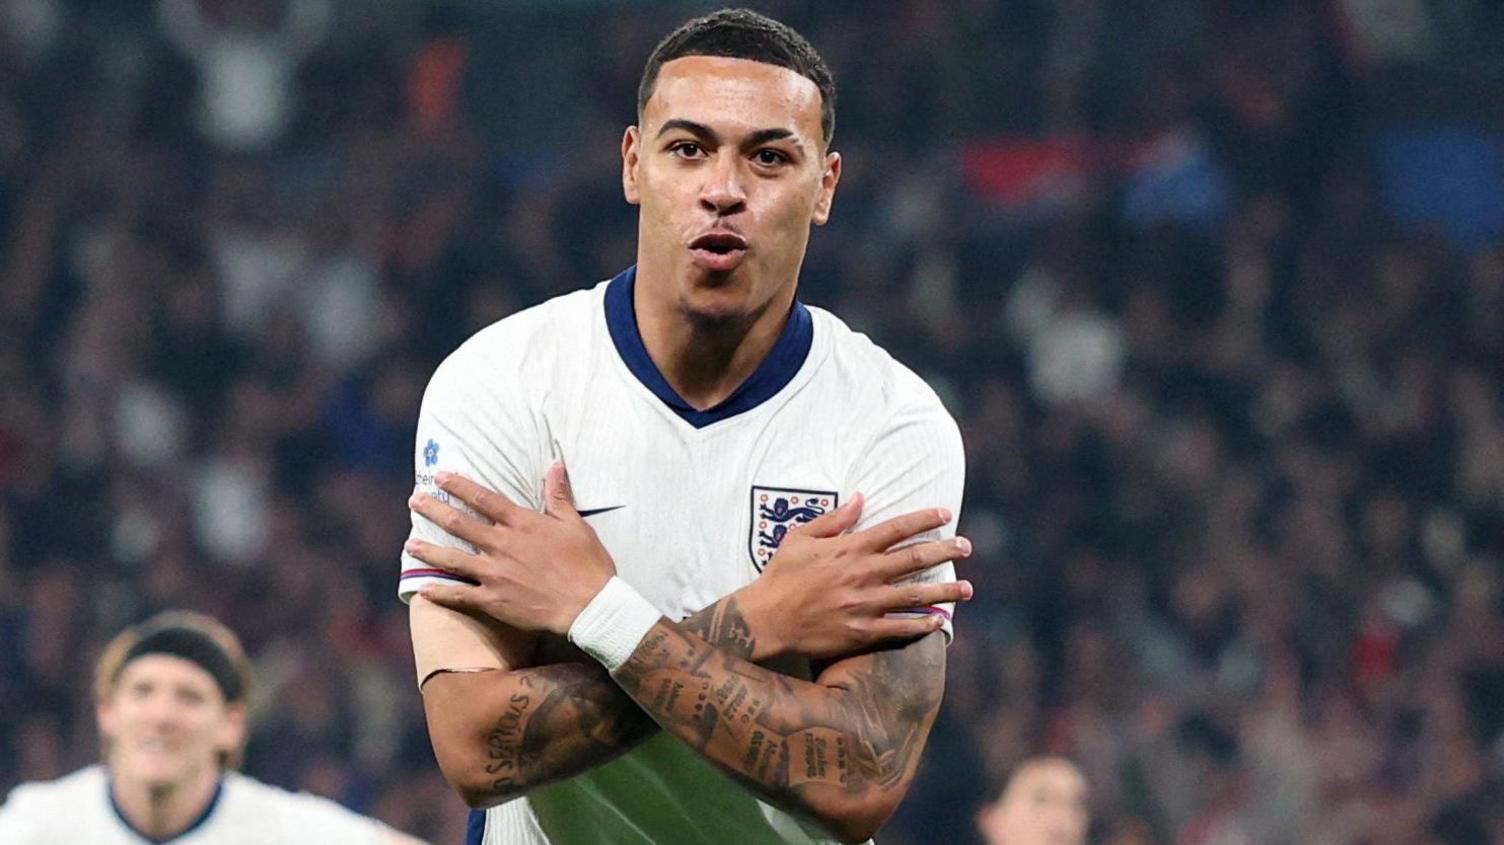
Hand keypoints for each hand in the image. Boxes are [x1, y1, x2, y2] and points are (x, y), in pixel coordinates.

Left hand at [405, 463, 614, 634]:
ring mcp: (494, 574)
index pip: (483, 498)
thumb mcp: (575, 524)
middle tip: (415, 501)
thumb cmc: (587, 564)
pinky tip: (424, 588)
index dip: (459, 485)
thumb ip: (559, 496)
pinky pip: (460, 595)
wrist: (589, 605)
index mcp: (521, 524)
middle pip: (459, 523)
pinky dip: (440, 592)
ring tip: (409, 543)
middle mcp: (502, 545)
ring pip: (452, 558)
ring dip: (429, 549)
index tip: (440, 476)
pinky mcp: (493, 600)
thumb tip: (554, 465)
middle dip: (434, 510)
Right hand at [738, 493, 972, 659]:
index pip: (896, 528)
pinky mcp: (861, 631)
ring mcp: (865, 604)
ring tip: (968, 588)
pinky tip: (939, 621)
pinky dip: (922, 624)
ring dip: (945, 591)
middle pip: (914, 559)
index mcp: (850, 548)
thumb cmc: (781, 575)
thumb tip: (860, 497)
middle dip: (945, 550)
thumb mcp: (801, 537)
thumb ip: (834, 519)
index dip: (925, 519)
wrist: (766, 618)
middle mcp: (863, 573)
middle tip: (967, 546)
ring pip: (915, 595)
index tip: (946, 514)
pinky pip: (900, 628)